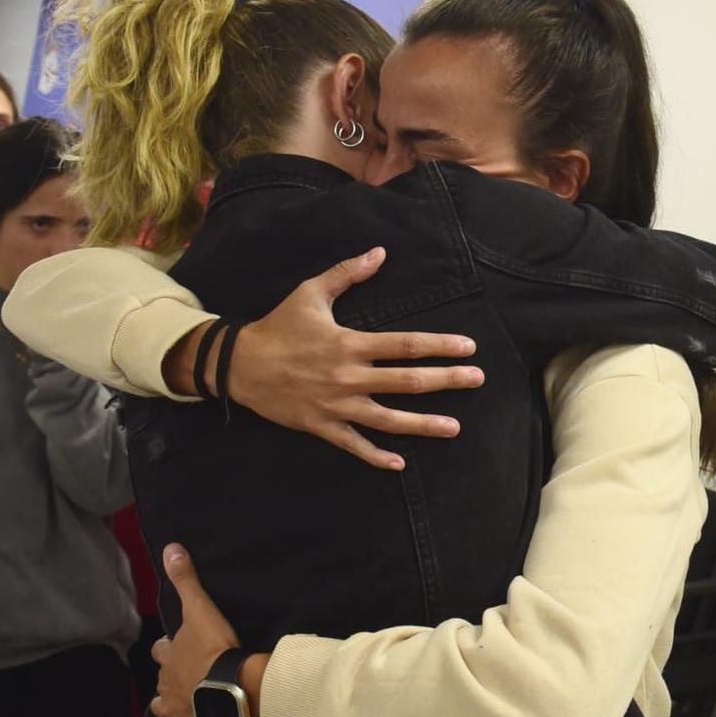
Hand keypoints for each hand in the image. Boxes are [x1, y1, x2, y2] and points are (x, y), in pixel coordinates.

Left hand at [148, 544, 242, 716]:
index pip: (160, 648)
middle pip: (161, 676)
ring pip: (160, 704)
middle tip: (180, 672)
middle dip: (168, 673)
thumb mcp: (201, 608)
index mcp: (170, 654)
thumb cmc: (215, 648)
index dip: (166, 646)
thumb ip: (186, 580)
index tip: (172, 644)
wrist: (229, 687)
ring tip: (171, 701)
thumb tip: (170, 547)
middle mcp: (167, 680)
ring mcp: (175, 705)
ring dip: (164, 702)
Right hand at [164, 248, 484, 470]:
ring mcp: (336, 405)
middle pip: (407, 381)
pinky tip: (400, 464)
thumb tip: (379, 253)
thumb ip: (347, 273)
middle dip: (446, 381)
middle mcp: (348, 376)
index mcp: (350, 343)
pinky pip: (354, 445)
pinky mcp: (321, 426)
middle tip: (478, 380)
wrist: (237, 363)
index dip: (441, 346)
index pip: (406, 345)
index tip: (469, 348)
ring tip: (454, 428)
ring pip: (388, 419)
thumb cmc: (278, 326)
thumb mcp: (310, 293)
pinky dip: (376, 456)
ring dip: (422, 424)